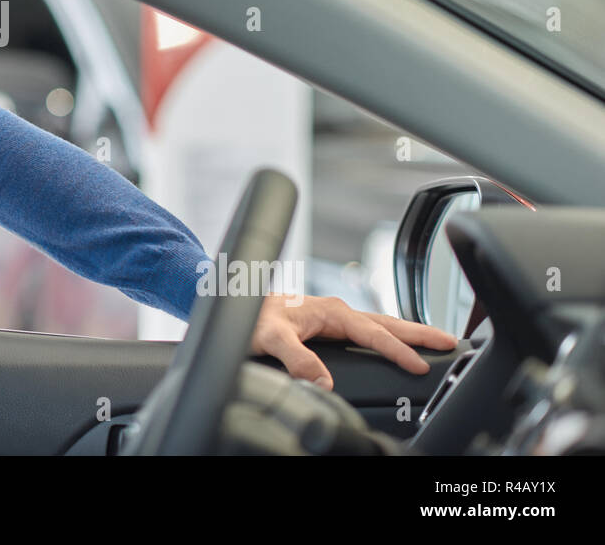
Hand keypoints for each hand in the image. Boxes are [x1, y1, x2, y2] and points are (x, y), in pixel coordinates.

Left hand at [250, 294, 457, 388]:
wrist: (231, 301)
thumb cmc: (248, 315)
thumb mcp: (269, 337)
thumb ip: (297, 358)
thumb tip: (325, 383)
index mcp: (330, 311)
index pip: (373, 333)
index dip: (397, 350)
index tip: (420, 365)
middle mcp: (336, 311)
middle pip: (387, 323)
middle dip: (421, 333)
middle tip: (452, 342)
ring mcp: (333, 317)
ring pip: (379, 324)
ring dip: (407, 333)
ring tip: (435, 342)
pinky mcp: (327, 325)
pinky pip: (366, 330)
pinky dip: (387, 336)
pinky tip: (393, 345)